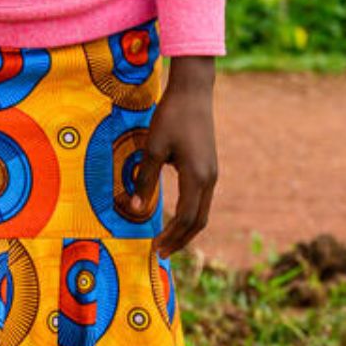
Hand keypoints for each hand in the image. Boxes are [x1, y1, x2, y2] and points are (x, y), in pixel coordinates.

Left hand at [137, 54, 217, 257]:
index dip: (171, 236)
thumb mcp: (153, 148)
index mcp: (197, 178)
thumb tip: (133, 208)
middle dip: (181, 239)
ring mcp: (212, 173)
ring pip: (202, 210)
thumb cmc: (171, 117)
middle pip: (198, 220)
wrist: (193, 92)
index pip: (186, 218)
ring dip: (186, 228)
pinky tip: (174, 215)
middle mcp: (209, 180)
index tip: (155, 249)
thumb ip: (145, 179)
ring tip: (168, 239)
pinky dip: (189, 213)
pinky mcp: (208, 166)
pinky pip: (201, 198)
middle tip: (162, 252)